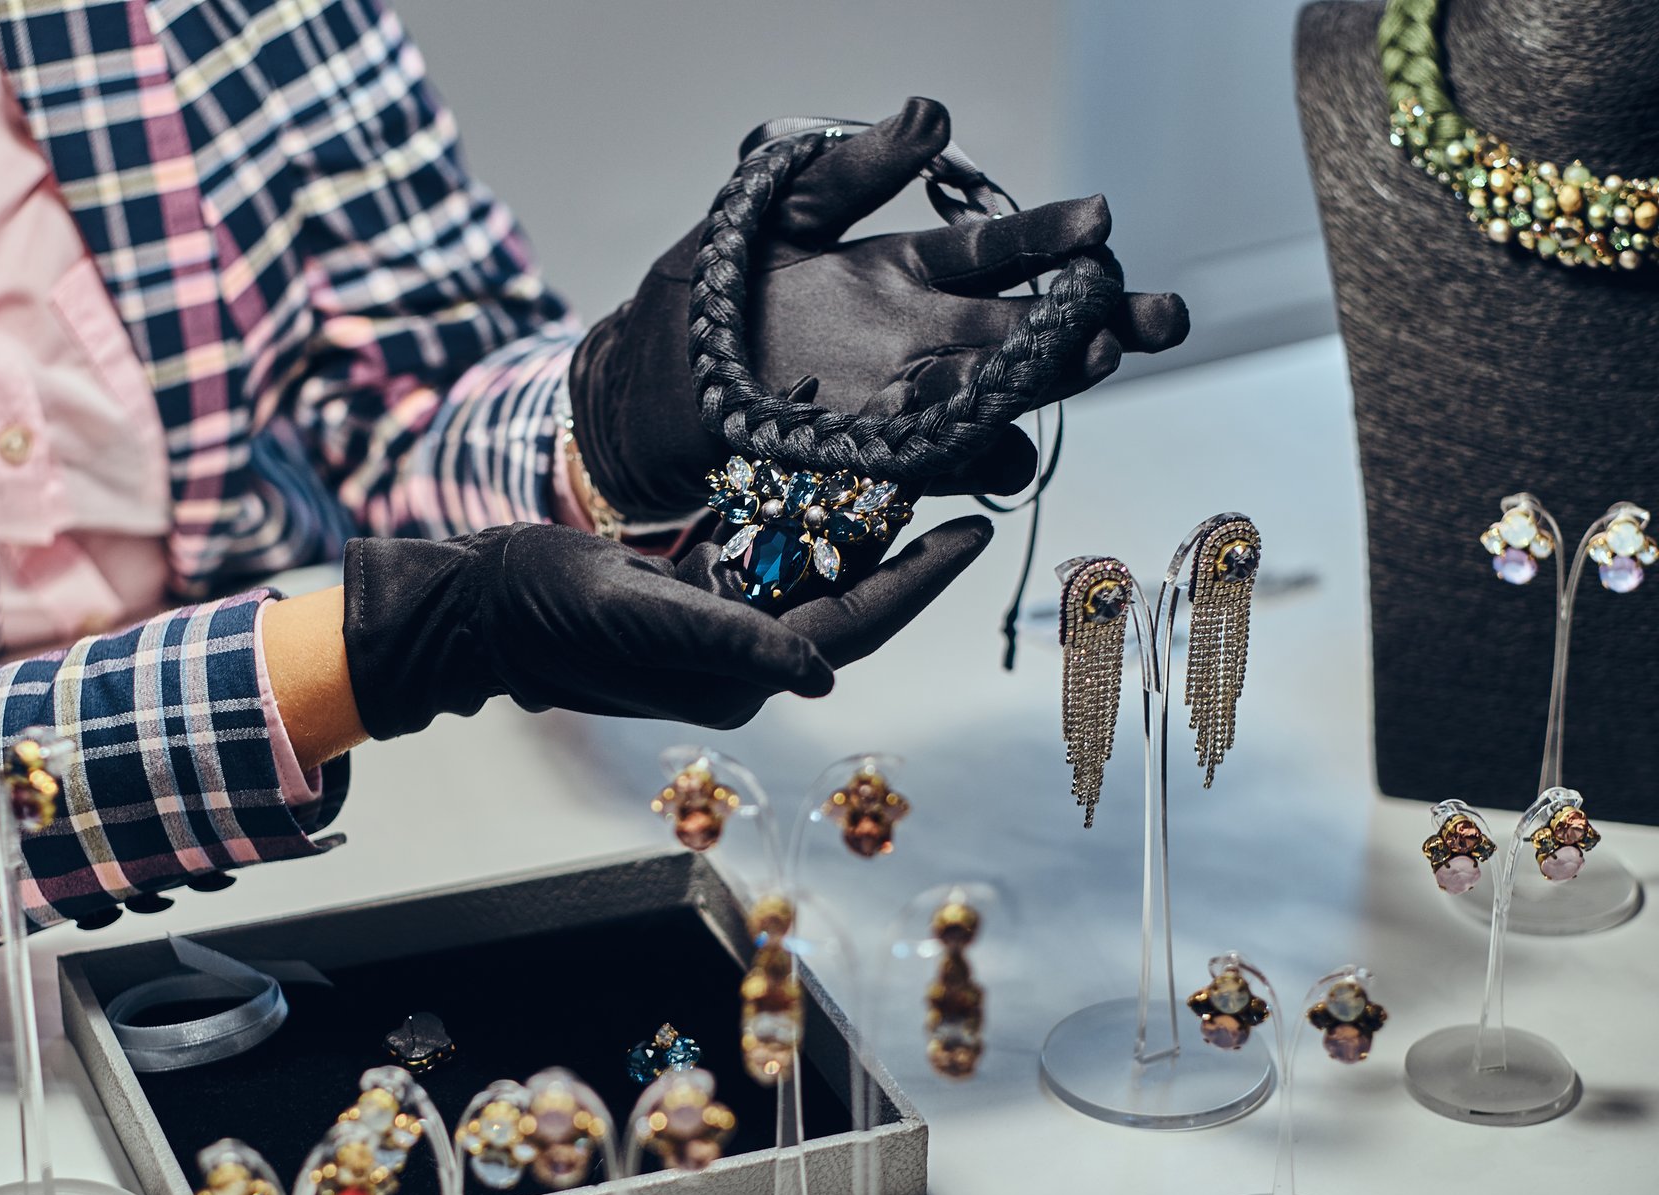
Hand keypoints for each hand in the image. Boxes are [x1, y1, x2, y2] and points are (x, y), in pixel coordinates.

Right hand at [340, 517, 991, 738]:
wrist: (480, 603)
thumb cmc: (551, 607)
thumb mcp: (639, 611)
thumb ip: (731, 639)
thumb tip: (822, 672)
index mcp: (739, 674)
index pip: (856, 624)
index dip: (920, 579)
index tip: (978, 529)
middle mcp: (742, 657)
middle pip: (848, 597)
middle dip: (903, 545)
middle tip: (959, 477)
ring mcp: (721, 626)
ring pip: (813, 571)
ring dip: (856, 523)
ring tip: (908, 463)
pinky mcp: (696, 595)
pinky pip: (768, 554)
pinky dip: (797, 515)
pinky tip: (825, 467)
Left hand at [569, 97, 1188, 521]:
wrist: (649, 379)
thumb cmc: (712, 287)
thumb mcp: (780, 210)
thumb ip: (860, 170)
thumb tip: (935, 113)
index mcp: (912, 272)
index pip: (1007, 252)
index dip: (1058, 238)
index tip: (1102, 222)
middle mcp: (925, 340)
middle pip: (1032, 332)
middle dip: (1100, 323)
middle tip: (1158, 316)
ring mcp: (901, 405)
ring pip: (1000, 398)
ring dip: (1046, 387)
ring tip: (1090, 360)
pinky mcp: (865, 461)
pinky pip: (933, 466)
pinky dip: (967, 460)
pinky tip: (999, 451)